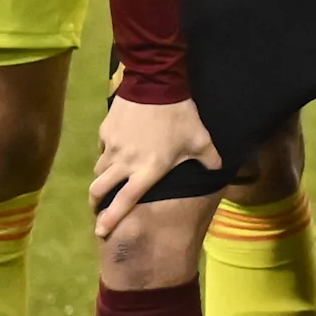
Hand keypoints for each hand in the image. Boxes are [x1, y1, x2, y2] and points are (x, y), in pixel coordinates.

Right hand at [91, 94, 222, 236]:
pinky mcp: (105, 132)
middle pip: (99, 190)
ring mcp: (112, 147)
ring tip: (107, 182)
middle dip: (96, 203)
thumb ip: (210, 159)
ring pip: (99, 170)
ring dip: (102, 179)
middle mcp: (125, 163)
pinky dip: (106, 154)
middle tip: (98, 208)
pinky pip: (102, 149)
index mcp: (147, 170)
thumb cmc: (180, 116)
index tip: (100, 231)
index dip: (111, 219)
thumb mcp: (200, 140)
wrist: (156, 84)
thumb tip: (219, 170)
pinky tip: (115, 151)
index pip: (124, 201)